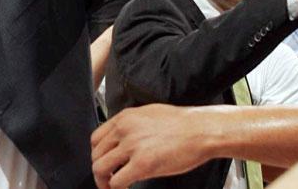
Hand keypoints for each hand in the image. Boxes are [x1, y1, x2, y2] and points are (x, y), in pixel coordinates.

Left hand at [92, 104, 213, 187]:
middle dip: (99, 171)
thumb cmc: (183, 124)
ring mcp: (132, 147)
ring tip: (112, 188)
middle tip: (107, 180)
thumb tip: (124, 140)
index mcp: (124, 118)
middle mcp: (124, 130)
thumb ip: (132, 126)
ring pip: (100, 168)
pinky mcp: (142, 164)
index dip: (98, 155)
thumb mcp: (149, 115)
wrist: (201, 130)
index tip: (105, 163)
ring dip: (103, 182)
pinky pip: (117, 181)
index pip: (96, 138)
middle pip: (95, 155)